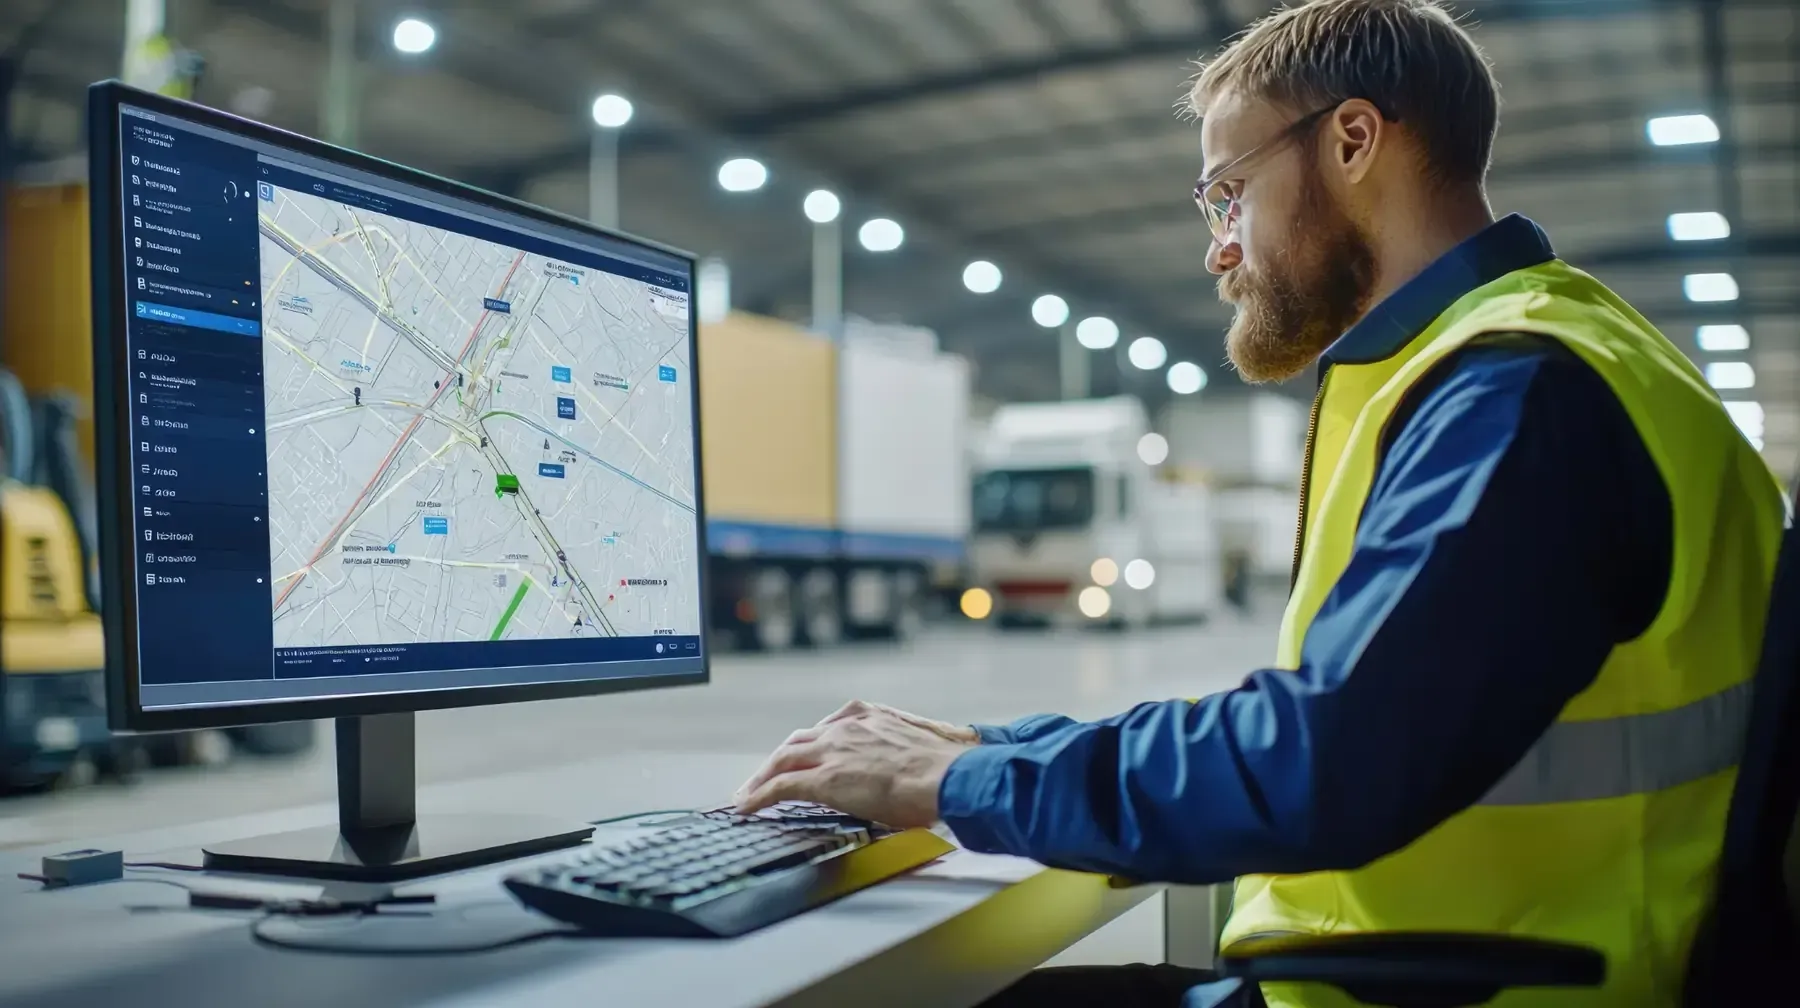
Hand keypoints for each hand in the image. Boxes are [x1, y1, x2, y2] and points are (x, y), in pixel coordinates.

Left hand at [733, 702, 976, 826]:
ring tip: (747, 794)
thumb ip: (899, 750)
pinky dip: (758, 796)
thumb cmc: (944, 769)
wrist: (947, 776)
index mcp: (868, 716)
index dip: (809, 745)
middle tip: (763, 776)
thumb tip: (905, 768)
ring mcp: (832, 751)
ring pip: (783, 760)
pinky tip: (747, 806)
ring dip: (761, 778)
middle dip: (778, 760)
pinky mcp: (823, 778)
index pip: (826, 729)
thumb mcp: (917, 746)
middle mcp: (844, 728)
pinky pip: (780, 786)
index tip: (801, 755)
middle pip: (798, 742)